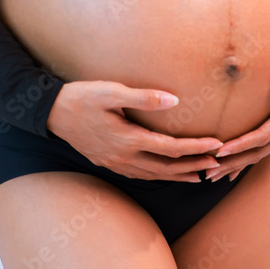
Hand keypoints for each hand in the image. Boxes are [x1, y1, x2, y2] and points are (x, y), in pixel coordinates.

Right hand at [46, 79, 225, 181]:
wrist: (51, 112)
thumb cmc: (82, 97)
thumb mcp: (112, 91)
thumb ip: (144, 97)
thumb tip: (174, 101)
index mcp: (128, 139)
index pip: (171, 149)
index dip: (196, 148)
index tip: (217, 144)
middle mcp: (124, 157)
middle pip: (167, 168)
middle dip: (194, 166)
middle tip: (218, 164)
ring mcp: (115, 163)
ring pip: (154, 176)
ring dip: (179, 176)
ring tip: (199, 174)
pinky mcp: (108, 162)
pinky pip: (140, 176)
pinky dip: (159, 177)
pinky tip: (165, 174)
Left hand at [204, 46, 269, 182]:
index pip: (264, 134)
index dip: (243, 143)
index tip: (222, 150)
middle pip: (260, 150)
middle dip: (235, 161)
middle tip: (210, 170)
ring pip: (260, 153)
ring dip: (237, 165)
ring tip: (213, 174)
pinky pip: (263, 148)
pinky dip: (246, 159)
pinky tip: (231, 171)